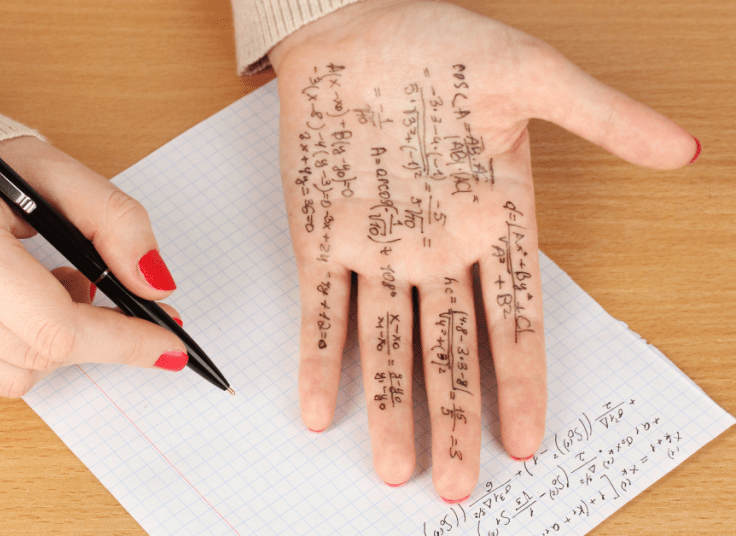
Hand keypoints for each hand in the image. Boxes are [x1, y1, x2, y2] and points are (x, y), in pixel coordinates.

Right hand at [0, 137, 187, 396]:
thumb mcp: (50, 171)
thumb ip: (115, 220)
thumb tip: (158, 285)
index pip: (56, 327)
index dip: (122, 341)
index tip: (167, 345)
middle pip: (41, 357)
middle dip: (91, 333)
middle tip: (98, 290)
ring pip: (16, 377)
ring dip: (51, 344)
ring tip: (44, 288)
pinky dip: (13, 349)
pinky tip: (5, 306)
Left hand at [269, 0, 696, 499]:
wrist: (356, 25)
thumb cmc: (442, 46)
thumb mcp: (532, 76)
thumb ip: (601, 116)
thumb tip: (683, 148)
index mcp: (494, 220)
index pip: (514, 318)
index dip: (518, 381)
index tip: (525, 440)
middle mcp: (437, 249)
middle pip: (452, 351)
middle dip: (454, 418)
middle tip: (459, 487)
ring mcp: (377, 248)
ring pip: (387, 342)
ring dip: (389, 407)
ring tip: (394, 470)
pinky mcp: (321, 237)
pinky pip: (321, 307)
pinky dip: (319, 356)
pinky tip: (319, 410)